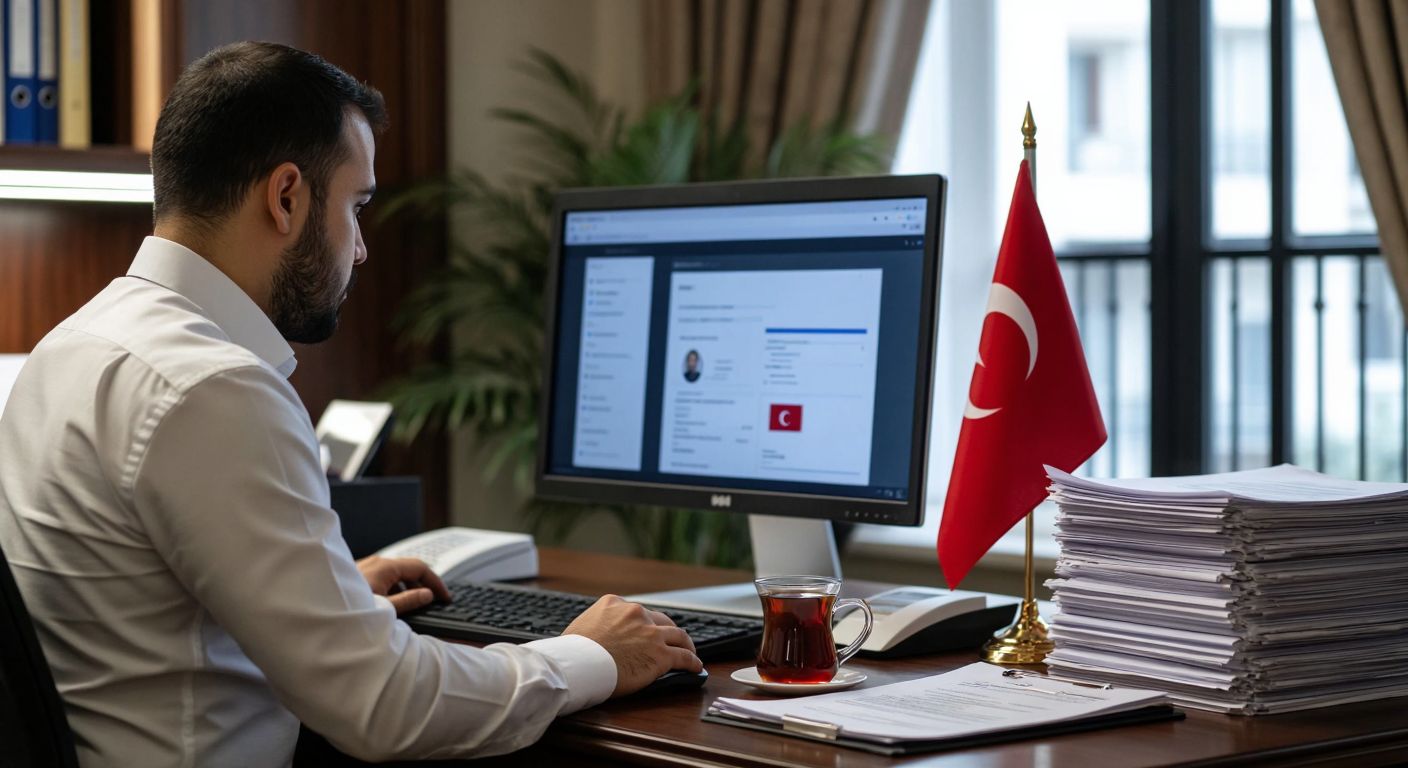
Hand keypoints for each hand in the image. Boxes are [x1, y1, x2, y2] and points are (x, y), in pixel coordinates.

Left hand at [356, 555, 451, 614]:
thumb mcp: (386, 609)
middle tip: (431, 603)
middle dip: (422, 585)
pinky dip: (392, 588)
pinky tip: (389, 605)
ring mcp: (365, 567)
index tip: (444, 597)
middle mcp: (376, 562)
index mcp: (385, 567)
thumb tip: (428, 595)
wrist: (317, 610)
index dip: (436, 582)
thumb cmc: (348, 611)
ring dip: (406, 587)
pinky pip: (382, 578)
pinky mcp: (357, 575)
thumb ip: (410, 600)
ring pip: (394, 574)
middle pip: (408, 569)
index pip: (421, 567)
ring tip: (411, 607)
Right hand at [562, 595, 701, 696]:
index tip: (647, 631)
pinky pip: (683, 657)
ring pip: (678, 635)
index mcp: (615, 604)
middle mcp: (637, 614)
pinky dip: (693, 661)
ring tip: (690, 651)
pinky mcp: (661, 654)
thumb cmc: (573, 651)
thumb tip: (597, 634)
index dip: (645, 623)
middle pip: (661, 620)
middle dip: (666, 631)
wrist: (577, 665)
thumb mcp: (581, 625)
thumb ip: (596, 625)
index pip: (638, 612)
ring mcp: (651, 633)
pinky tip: (696, 667)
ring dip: (686, 644)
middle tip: (671, 640)